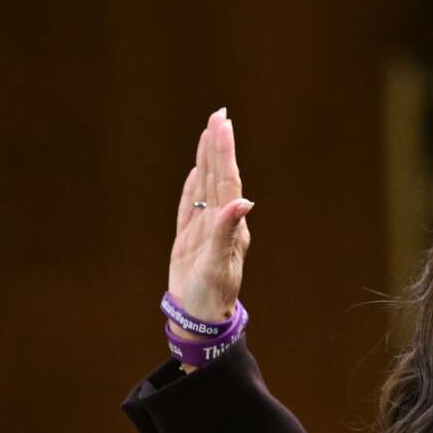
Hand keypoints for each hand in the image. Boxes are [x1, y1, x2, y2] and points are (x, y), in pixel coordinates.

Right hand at [167, 107, 253, 337]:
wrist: (201, 317)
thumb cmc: (212, 294)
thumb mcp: (218, 264)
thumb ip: (226, 232)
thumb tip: (242, 202)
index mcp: (229, 224)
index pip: (227, 179)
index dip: (224, 152)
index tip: (223, 124)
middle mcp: (220, 221)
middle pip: (218, 175)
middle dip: (218, 145)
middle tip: (218, 115)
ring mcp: (205, 228)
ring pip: (205, 185)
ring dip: (207, 159)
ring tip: (209, 132)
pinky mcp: (191, 238)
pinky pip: (191, 204)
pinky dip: (193, 185)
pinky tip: (195, 169)